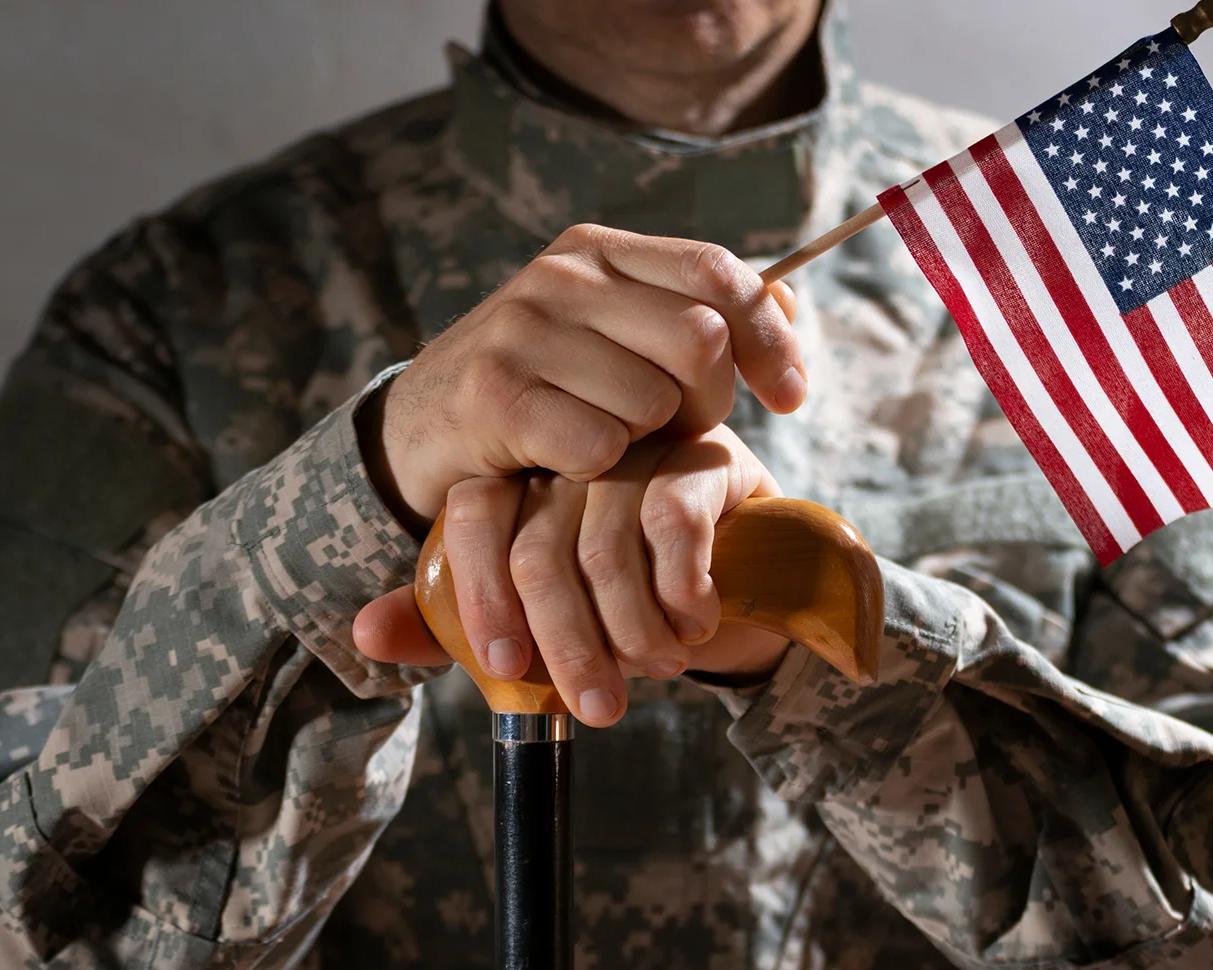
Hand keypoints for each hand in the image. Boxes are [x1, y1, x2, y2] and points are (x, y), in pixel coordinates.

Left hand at [353, 427, 792, 726]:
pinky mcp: (701, 458)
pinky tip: (695, 623)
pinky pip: (673, 525)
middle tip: (598, 708)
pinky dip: (681, 594)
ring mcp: (636, 452)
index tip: (507, 672)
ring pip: (603, 549)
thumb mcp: (534, 623)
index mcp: (516, 486)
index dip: (483, 602)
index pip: (473, 520)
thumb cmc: (624, 603)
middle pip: (537, 550)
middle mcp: (567, 462)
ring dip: (629, 632)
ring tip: (657, 668)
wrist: (741, 579)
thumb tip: (362, 634)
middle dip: (565, 647)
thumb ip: (449, 629)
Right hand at [359, 223, 801, 534]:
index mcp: (598, 253)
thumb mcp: (612, 339)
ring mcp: (522, 330)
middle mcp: (560, 277)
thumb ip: (695, 317)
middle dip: (703, 403)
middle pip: (701, 341)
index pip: (719, 273)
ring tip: (600, 443)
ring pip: (653, 402)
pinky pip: (600, 447)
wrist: (420, 433)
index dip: (770, 337)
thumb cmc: (542, 393)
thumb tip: (792, 301)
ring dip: (641, 444)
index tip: (791, 397)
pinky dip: (595, 472)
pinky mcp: (495, 396)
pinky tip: (562, 466)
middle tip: (662, 431)